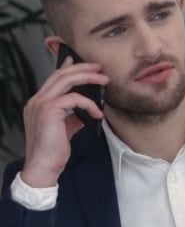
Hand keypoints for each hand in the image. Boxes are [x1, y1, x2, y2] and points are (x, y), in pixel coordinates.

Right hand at [21, 57, 107, 187]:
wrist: (43, 166)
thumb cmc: (53, 150)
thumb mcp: (65, 129)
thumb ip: (73, 116)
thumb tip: (88, 110)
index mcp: (38, 103)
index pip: (53, 79)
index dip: (67, 67)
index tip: (78, 60)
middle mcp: (36, 101)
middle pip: (60, 74)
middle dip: (82, 68)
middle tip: (99, 68)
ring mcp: (41, 104)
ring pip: (66, 80)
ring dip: (88, 77)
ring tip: (104, 80)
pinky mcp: (49, 111)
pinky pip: (75, 99)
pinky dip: (90, 104)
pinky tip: (98, 114)